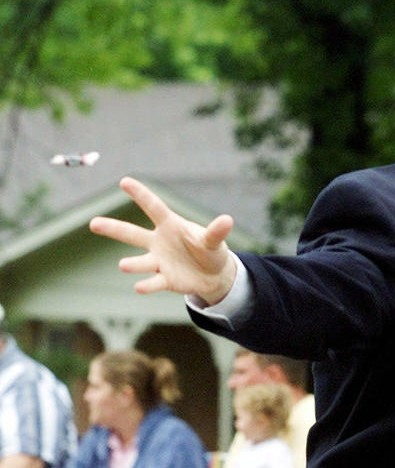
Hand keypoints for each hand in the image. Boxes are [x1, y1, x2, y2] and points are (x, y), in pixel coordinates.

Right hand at [89, 177, 237, 304]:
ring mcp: (159, 261)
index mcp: (170, 225)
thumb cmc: (209, 249)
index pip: (153, 207)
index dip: (140, 195)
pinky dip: (147, 285)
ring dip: (132, 264)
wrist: (213, 274)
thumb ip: (216, 232)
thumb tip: (227, 220)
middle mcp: (158, 242)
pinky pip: (154, 282)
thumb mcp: (214, 240)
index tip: (124, 181)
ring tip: (123, 265)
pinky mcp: (165, 279)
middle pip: (132, 234)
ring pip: (140, 261)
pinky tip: (139, 286)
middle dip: (113, 229)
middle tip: (93, 223)